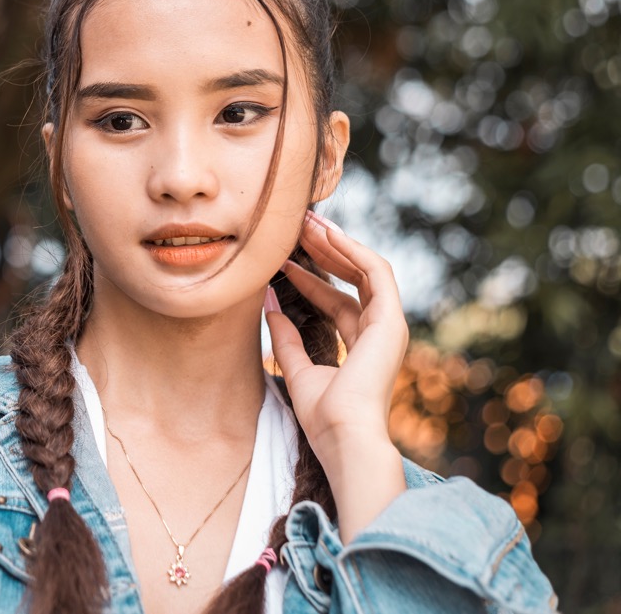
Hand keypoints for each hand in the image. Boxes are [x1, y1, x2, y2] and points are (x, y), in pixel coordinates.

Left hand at [266, 210, 406, 539]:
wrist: (344, 437)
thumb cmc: (324, 416)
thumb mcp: (297, 369)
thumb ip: (285, 336)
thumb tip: (268, 304)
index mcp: (360, 346)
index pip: (336, 300)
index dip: (309, 277)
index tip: (282, 259)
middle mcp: (378, 332)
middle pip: (352, 280)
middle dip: (325, 251)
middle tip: (298, 226)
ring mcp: (388, 325)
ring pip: (364, 269)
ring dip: (337, 243)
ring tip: (308, 222)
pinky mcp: (391, 320)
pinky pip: (374, 272)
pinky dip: (351, 251)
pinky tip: (327, 235)